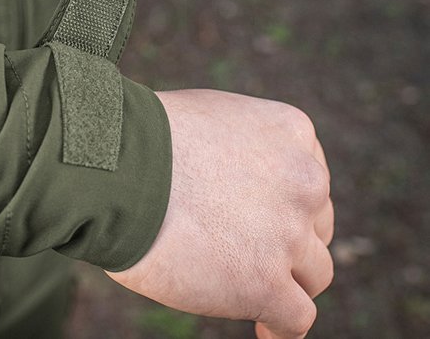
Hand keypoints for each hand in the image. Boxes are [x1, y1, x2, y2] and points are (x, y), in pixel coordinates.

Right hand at [106, 89, 333, 338]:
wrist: (120, 166)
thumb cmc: (148, 137)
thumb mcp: (214, 117)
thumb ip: (244, 143)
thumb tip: (239, 175)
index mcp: (292, 133)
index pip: (310, 181)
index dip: (287, 205)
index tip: (266, 220)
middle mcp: (304, 182)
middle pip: (314, 226)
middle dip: (287, 239)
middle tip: (249, 247)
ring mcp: (288, 234)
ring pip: (312, 273)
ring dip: (286, 280)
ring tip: (252, 288)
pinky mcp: (265, 283)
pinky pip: (295, 318)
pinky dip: (280, 327)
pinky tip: (263, 328)